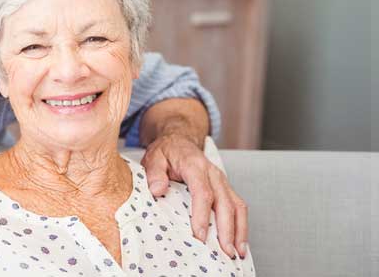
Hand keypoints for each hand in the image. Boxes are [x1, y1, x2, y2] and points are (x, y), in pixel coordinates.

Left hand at [140, 134, 248, 259]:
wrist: (178, 141)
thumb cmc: (166, 152)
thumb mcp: (154, 157)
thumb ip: (154, 173)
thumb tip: (157, 190)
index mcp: (195, 165)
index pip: (203, 192)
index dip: (202, 215)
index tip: (200, 236)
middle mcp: (213, 173)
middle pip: (225, 202)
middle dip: (227, 229)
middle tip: (225, 251)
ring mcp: (222, 180)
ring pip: (237, 205)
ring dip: (239, 230)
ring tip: (238, 252)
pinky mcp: (225, 187)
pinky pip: (237, 206)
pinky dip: (241, 225)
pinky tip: (238, 242)